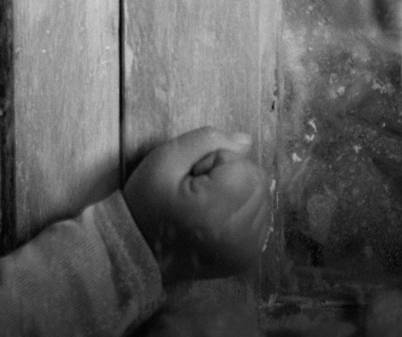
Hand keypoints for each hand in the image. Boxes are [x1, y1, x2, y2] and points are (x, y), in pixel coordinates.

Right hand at [123, 127, 269, 282]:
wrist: (140, 252)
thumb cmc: (148, 203)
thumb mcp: (164, 159)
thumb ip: (206, 141)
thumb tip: (245, 141)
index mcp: (217, 208)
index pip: (242, 163)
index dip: (215, 162)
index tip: (191, 178)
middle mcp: (239, 234)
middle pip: (257, 181)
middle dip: (231, 177)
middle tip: (198, 190)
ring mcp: (246, 250)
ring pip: (260, 200)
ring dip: (238, 196)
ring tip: (206, 207)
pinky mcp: (247, 259)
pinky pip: (259, 221)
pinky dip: (241, 214)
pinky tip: (216, 220)